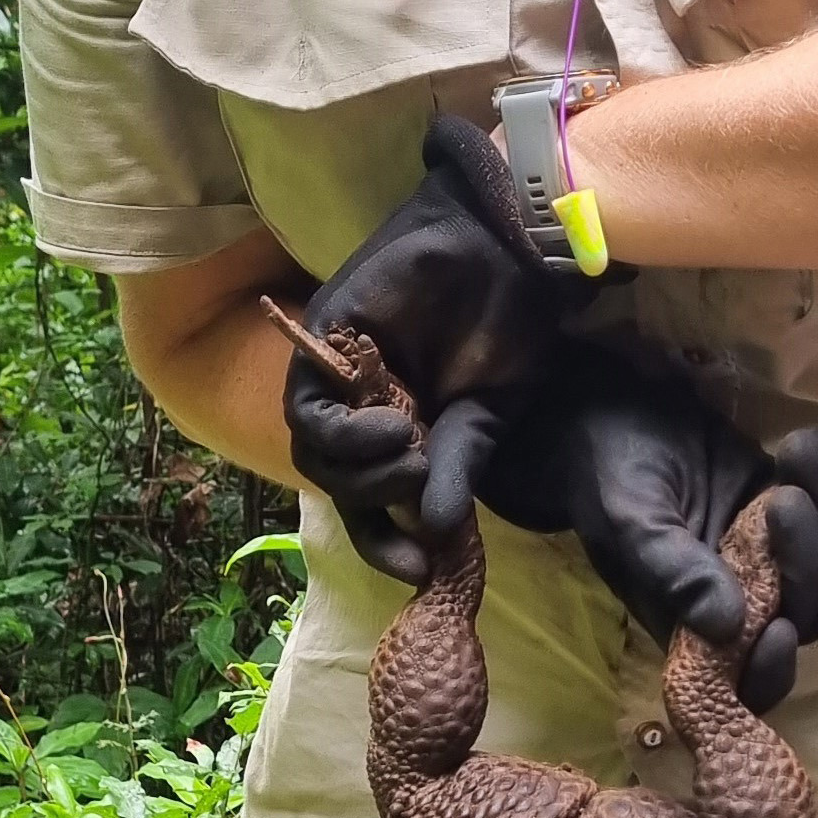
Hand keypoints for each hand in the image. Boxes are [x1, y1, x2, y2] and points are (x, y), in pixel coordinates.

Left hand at [285, 116, 584, 582]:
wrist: (504, 248)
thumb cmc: (508, 326)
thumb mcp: (488, 415)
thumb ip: (456, 469)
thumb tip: (436, 533)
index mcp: (403, 430)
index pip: (373, 502)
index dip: (385, 543)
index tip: (417, 569)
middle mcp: (364, 409)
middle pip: (338, 482)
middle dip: (375, 501)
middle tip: (421, 479)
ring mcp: (341, 377)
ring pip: (316, 453)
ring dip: (360, 470)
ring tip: (410, 449)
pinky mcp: (324, 342)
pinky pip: (308, 410)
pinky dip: (344, 433)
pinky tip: (391, 425)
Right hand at [481, 352, 817, 712]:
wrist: (612, 413)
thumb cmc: (610, 476)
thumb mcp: (632, 524)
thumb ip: (674, 574)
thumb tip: (728, 627)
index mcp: (698, 624)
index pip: (750, 678)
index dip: (774, 668)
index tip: (779, 628)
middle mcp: (745, 596)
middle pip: (810, 610)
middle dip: (809, 560)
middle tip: (782, 500)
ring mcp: (776, 550)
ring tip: (790, 451)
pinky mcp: (795, 501)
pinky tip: (817, 438)